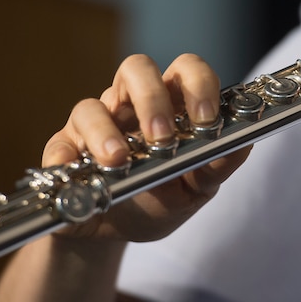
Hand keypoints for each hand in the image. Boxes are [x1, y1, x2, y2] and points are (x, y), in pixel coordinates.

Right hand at [43, 53, 250, 241]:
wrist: (114, 233)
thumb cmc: (158, 201)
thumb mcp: (195, 189)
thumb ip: (217, 168)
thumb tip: (242, 144)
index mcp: (170, 105)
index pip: (185, 70)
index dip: (198, 85)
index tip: (206, 121)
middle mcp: (130, 106)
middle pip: (137, 68)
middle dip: (152, 98)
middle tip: (162, 138)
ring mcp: (94, 125)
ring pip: (91, 105)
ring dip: (106, 132)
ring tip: (120, 161)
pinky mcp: (63, 151)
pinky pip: (59, 145)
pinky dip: (66, 158)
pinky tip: (78, 175)